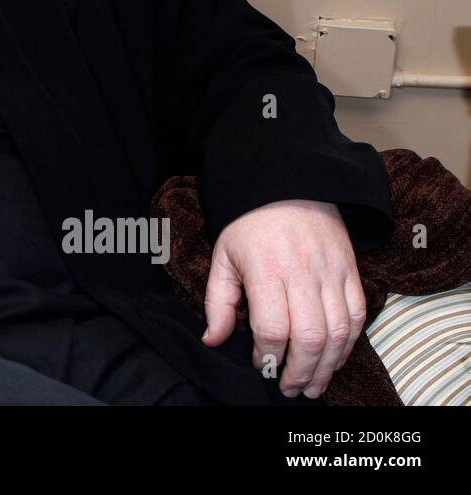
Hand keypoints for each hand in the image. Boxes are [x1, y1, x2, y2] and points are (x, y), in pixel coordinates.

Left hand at [201, 199, 366, 397]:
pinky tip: (334, 358)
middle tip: (289, 388)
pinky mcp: (351, 270)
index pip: (273, 329)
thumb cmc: (249, 223)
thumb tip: (213, 340)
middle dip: (299, 371)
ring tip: (313, 384)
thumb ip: (218, 301)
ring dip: (328, 366)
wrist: (288, 183)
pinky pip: (358, 315)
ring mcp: (332, 273)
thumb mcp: (223, 256)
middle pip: (310, 338)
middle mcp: (303, 274)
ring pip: (338, 333)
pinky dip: (348, 343)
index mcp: (266, 270)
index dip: (268, 356)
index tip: (260, 364)